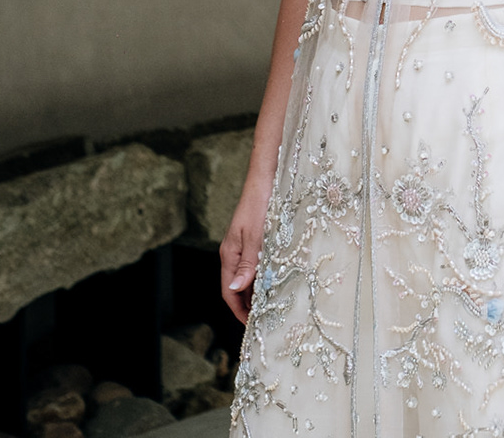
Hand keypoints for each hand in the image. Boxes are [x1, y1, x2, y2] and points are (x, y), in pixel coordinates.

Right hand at [220, 181, 271, 323]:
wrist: (267, 178)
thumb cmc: (261, 204)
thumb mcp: (256, 236)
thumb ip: (248, 264)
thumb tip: (236, 289)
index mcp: (229, 254)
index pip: (229, 291)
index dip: (239, 310)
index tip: (252, 325)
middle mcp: (234, 252)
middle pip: (237, 287)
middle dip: (247, 305)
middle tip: (265, 321)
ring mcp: (244, 246)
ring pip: (247, 277)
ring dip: (256, 293)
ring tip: (271, 307)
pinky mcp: (255, 239)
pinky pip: (255, 265)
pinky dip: (262, 277)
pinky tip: (275, 281)